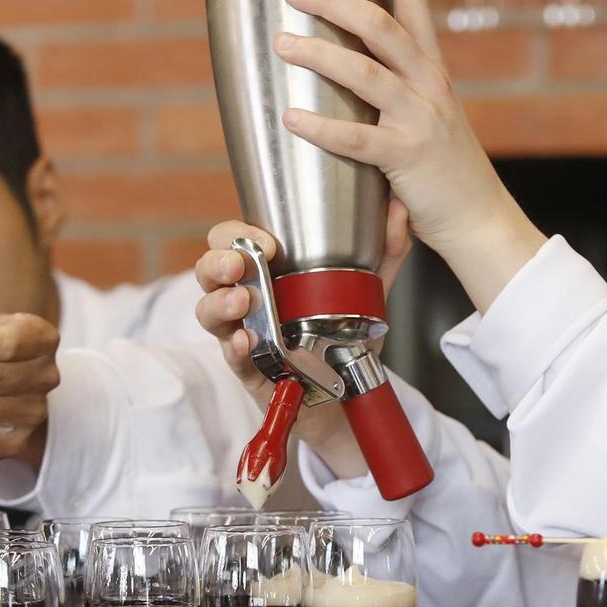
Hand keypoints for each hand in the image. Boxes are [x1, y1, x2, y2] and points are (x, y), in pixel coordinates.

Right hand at [193, 200, 410, 477]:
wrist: (349, 394)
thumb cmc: (344, 340)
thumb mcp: (367, 294)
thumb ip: (384, 255)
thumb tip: (399, 212)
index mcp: (266, 273)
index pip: (232, 240)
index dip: (238, 234)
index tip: (267, 241)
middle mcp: (247, 299)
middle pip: (208, 270)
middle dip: (218, 262)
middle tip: (239, 265)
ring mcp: (243, 333)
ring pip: (208, 311)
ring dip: (220, 303)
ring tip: (243, 302)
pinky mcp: (248, 369)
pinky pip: (230, 356)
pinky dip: (235, 347)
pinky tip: (246, 340)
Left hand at [274, 0, 545, 312]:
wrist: (481, 220)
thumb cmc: (445, 173)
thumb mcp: (429, 118)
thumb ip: (396, 95)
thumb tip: (346, 72)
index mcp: (433, 70)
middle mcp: (429, 85)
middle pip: (381, 23)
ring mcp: (420, 119)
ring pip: (366, 72)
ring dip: (319, 52)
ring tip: (282, 41)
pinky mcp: (407, 159)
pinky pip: (357, 138)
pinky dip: (321, 126)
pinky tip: (291, 118)